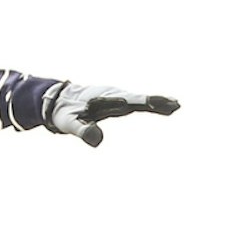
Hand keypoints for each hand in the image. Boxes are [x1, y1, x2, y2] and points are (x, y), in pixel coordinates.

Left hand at [45, 85, 178, 146]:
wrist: (59, 99)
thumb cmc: (64, 112)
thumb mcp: (69, 124)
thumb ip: (82, 131)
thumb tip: (97, 141)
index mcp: (104, 99)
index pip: (128, 101)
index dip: (143, 102)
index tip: (157, 102)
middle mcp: (114, 95)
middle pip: (139, 99)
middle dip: (157, 102)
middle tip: (176, 105)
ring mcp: (117, 97)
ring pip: (141, 100)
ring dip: (159, 102)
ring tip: (177, 105)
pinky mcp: (118, 101)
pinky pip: (139, 102)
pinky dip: (153, 103)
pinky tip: (167, 107)